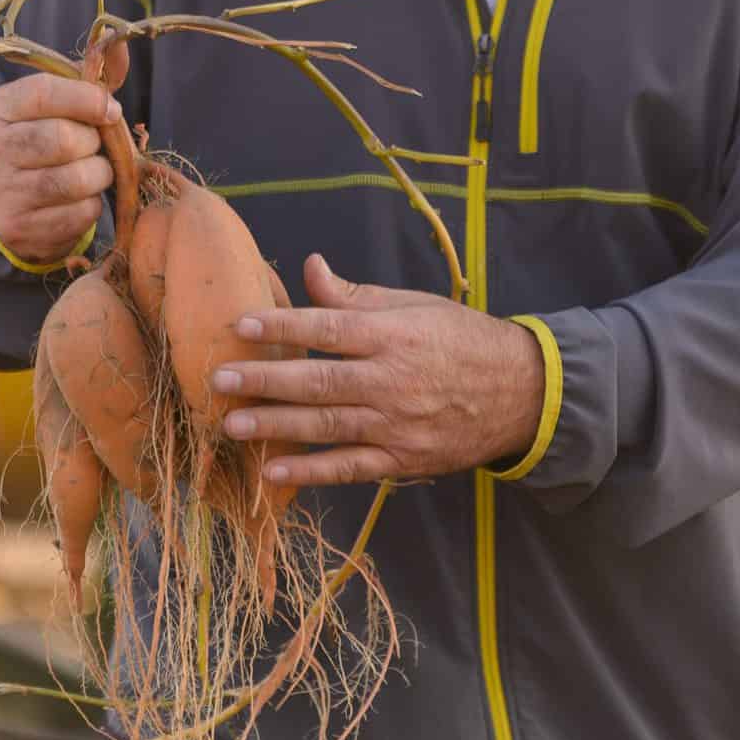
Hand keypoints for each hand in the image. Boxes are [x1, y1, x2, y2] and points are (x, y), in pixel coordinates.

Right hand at [0, 72, 119, 262]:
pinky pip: (80, 213)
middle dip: (93, 143)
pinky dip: (92, 205)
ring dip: (99, 175)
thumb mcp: (59, 106)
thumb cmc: (45, 141)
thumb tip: (119, 45)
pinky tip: (79, 198)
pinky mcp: (20, 228)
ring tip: (91, 171)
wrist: (10, 203)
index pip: (43, 92)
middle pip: (64, 139)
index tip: (110, 110)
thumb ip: (91, 79)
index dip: (87, 99)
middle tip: (93, 146)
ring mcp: (2, 192)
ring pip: (76, 179)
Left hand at [213, 253, 546, 487]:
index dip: (283, 326)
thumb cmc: (461, 339)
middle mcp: (391, 380)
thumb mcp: (415, 306)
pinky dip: (311, 472)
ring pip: (326, 426)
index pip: (328, 329)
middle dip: (264, 380)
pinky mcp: (402, 459)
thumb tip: (309, 267)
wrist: (521, 392)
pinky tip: (273, 471)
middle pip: (318, 381)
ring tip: (231, 423)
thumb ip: (356, 295)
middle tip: (218, 379)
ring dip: (275, 426)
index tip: (241, 324)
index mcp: (393, 335)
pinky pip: (350, 467)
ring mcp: (396, 424)